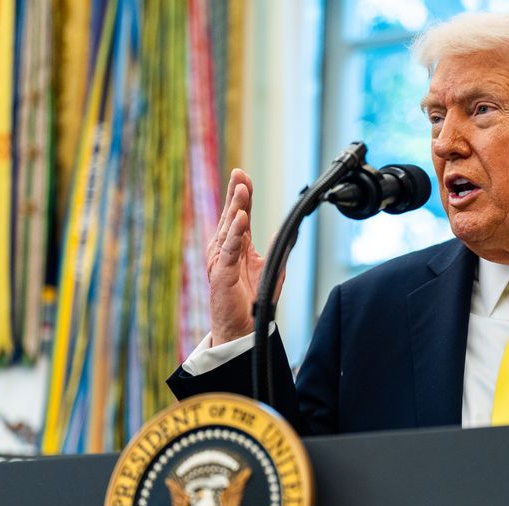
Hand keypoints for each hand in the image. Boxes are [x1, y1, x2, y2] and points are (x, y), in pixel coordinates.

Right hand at [207, 169, 267, 345]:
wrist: (243, 328)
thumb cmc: (253, 301)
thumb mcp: (271, 268)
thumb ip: (278, 248)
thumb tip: (288, 230)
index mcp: (235, 246)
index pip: (239, 215)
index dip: (242, 195)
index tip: (243, 175)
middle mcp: (225, 250)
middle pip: (231, 216)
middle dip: (236, 193)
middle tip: (240, 173)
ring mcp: (220, 260)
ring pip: (229, 228)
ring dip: (236, 207)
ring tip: (242, 189)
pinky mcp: (221, 273)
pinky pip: (229, 249)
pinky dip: (235, 233)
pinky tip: (241, 218)